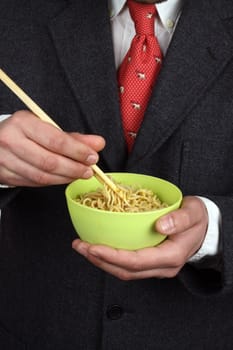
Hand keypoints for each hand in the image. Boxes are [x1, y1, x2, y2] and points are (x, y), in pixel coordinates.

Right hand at [0, 110, 104, 185]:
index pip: (56, 141)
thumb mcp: (45, 127)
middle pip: (49, 161)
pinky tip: (63, 178)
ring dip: (65, 178)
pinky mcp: (6, 175)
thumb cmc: (23, 131)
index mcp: (23, 123)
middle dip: (74, 168)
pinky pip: (34, 183)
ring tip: (79, 174)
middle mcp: (11, 141)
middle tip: (89, 170)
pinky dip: (53, 182)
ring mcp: (5, 160)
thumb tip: (98, 143)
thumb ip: (72, 137)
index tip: (93, 156)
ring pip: (42, 176)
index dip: (77, 151)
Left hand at [72, 196, 207, 279]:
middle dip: (99, 260)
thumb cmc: (197, 219)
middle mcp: (161, 267)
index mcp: (171, 256)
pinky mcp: (149, 262)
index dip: (113, 256)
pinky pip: (126, 265)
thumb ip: (180, 219)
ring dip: (101, 261)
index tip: (92, 246)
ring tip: (82, 247)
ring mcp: (155, 267)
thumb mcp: (194, 213)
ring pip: (124, 271)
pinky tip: (98, 247)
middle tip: (80, 246)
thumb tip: (159, 225)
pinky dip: (110, 258)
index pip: (137, 262)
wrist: (203, 227)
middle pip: (125, 271)